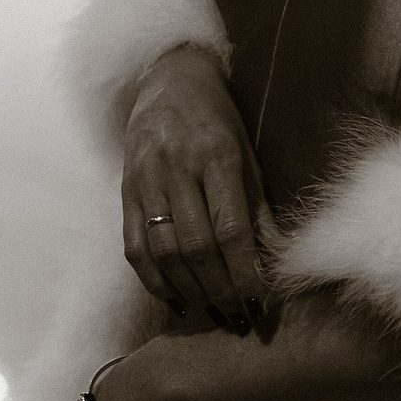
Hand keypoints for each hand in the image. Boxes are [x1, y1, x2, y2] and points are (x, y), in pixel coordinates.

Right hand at [122, 46, 266, 332]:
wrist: (168, 80)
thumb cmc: (218, 119)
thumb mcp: (248, 155)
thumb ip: (259, 208)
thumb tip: (277, 260)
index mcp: (215, 157)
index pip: (231, 230)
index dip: (245, 274)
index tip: (261, 305)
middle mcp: (176, 169)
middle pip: (196, 248)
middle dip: (220, 291)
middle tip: (239, 320)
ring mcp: (145, 181)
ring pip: (163, 252)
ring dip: (190, 292)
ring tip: (213, 314)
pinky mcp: (124, 192)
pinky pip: (134, 247)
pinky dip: (155, 281)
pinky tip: (176, 299)